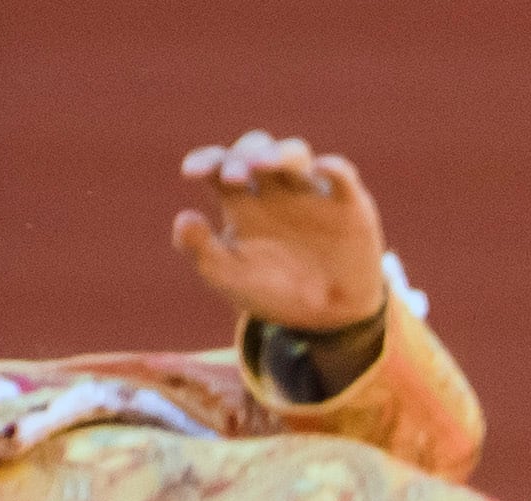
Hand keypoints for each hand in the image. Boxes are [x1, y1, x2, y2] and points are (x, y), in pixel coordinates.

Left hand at [172, 131, 387, 331]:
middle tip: (233, 176)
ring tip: (264, 166)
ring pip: (295, 154)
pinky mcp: (347, 204)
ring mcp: (311, 193)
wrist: (327, 320)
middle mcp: (276, 189)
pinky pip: (342, 175)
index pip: (220, 166)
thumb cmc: (274, 292)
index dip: (206, 160)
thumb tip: (183, 218)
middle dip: (243, 155)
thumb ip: (201, 251)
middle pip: (257, 150)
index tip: (192, 171)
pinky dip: (333, 168)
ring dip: (279, 154)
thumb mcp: (230, 278)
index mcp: (243, 201)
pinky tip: (321, 169)